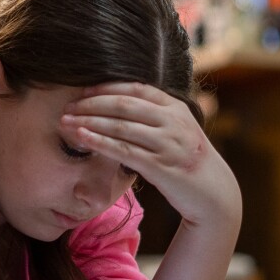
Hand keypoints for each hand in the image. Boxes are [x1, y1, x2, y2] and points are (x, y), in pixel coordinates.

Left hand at [60, 82, 240, 229]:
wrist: (214, 192)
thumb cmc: (186, 158)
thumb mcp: (177, 129)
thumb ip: (154, 114)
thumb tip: (117, 102)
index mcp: (175, 107)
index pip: (136, 89)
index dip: (107, 88)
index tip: (83, 91)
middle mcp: (173, 122)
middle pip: (124, 105)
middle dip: (91, 104)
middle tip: (67, 107)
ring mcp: (168, 144)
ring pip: (120, 127)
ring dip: (89, 122)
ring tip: (65, 121)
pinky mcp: (160, 166)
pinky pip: (123, 150)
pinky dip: (99, 142)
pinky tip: (81, 137)